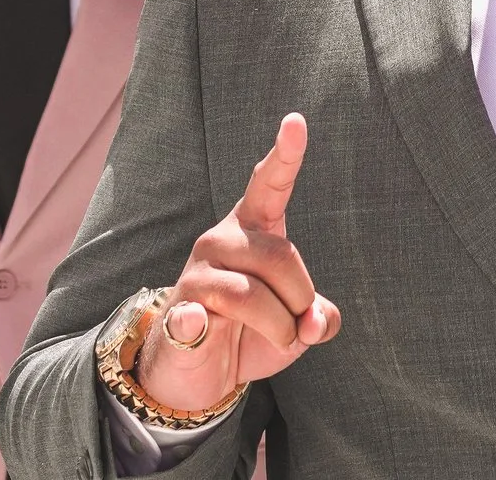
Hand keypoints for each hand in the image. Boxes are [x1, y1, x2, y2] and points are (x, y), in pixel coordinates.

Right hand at [134, 114, 340, 411]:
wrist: (198, 375)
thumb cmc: (252, 335)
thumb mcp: (297, 325)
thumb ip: (318, 318)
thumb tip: (315, 323)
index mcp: (253, 230)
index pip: (269, 184)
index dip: (285, 154)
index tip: (296, 121)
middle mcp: (221, 240)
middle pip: (279, 256)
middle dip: (301, 300)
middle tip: (299, 327)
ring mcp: (196, 274)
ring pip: (251, 294)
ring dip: (279, 328)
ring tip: (277, 340)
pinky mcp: (177, 312)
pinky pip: (196, 316)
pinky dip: (201, 324)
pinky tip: (196, 323)